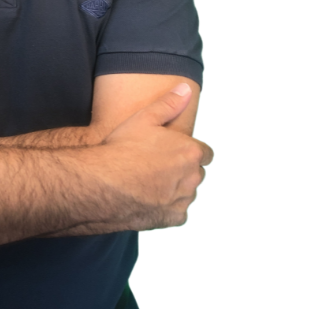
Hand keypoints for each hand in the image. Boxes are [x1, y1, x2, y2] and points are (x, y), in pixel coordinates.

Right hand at [97, 86, 213, 232]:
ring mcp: (184, 200)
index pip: (206, 153)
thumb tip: (186, 88)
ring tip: (151, 182)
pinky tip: (150, 198)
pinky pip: (178, 212)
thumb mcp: (144, 118)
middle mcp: (193, 178)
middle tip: (158, 165)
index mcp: (191, 152)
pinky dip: (169, 207)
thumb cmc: (123, 148)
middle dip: (184, 169)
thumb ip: (169, 104)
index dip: (190, 151)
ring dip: (177, 188)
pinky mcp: (173, 219)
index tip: (173, 151)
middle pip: (197, 173)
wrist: (103, 184)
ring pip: (188, 193)